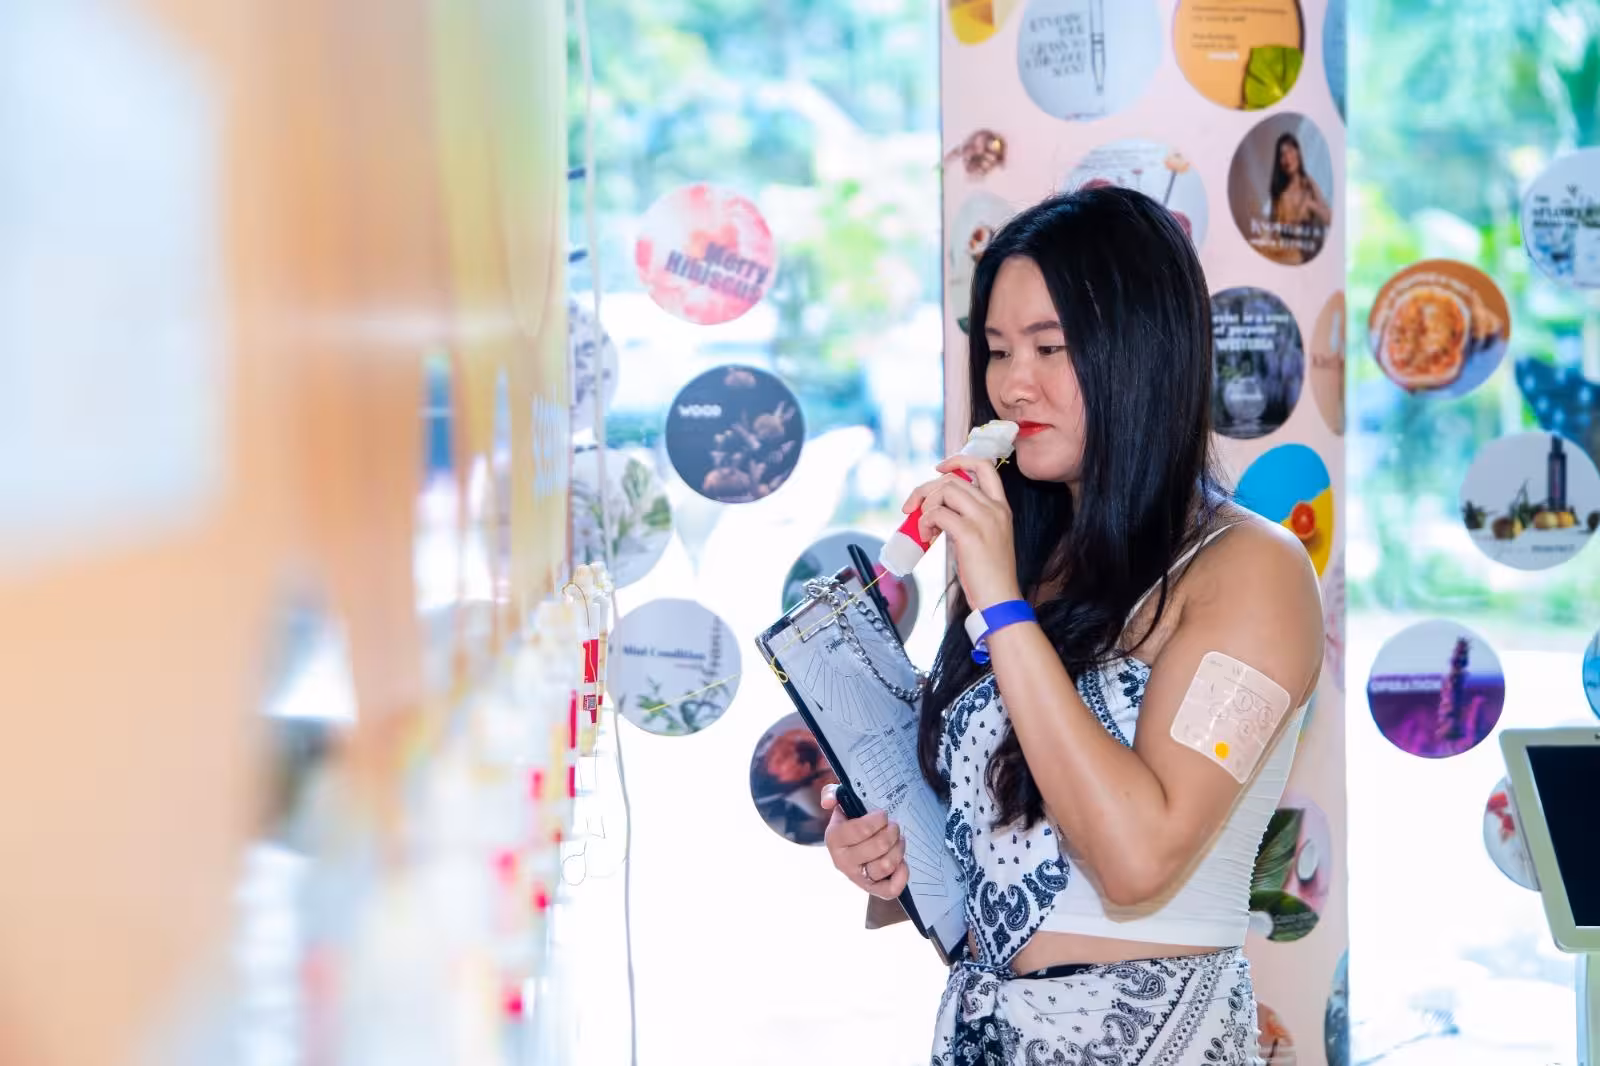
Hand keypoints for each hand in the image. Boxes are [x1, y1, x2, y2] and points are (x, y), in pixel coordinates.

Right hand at [820, 785, 906, 899]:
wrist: (859, 844)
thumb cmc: (853, 821)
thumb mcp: (841, 804)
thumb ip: (831, 794)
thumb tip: (827, 801)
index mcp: (834, 838)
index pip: (862, 829)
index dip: (878, 819)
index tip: (882, 814)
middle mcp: (842, 861)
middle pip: (879, 846)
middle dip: (892, 831)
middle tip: (894, 826)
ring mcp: (858, 878)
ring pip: (887, 865)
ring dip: (899, 848)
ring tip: (898, 840)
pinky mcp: (873, 890)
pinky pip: (891, 889)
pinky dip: (901, 874)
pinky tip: (902, 862)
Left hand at [901, 455, 1019, 609]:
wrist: (1000, 600)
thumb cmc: (989, 575)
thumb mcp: (983, 538)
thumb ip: (966, 519)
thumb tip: (936, 511)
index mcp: (1001, 507)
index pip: (985, 467)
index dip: (959, 460)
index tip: (939, 468)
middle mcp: (995, 508)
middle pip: (954, 479)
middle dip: (926, 489)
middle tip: (912, 507)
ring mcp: (984, 519)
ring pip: (945, 491)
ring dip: (926, 506)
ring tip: (924, 528)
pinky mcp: (970, 534)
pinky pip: (938, 513)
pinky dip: (925, 522)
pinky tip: (926, 536)